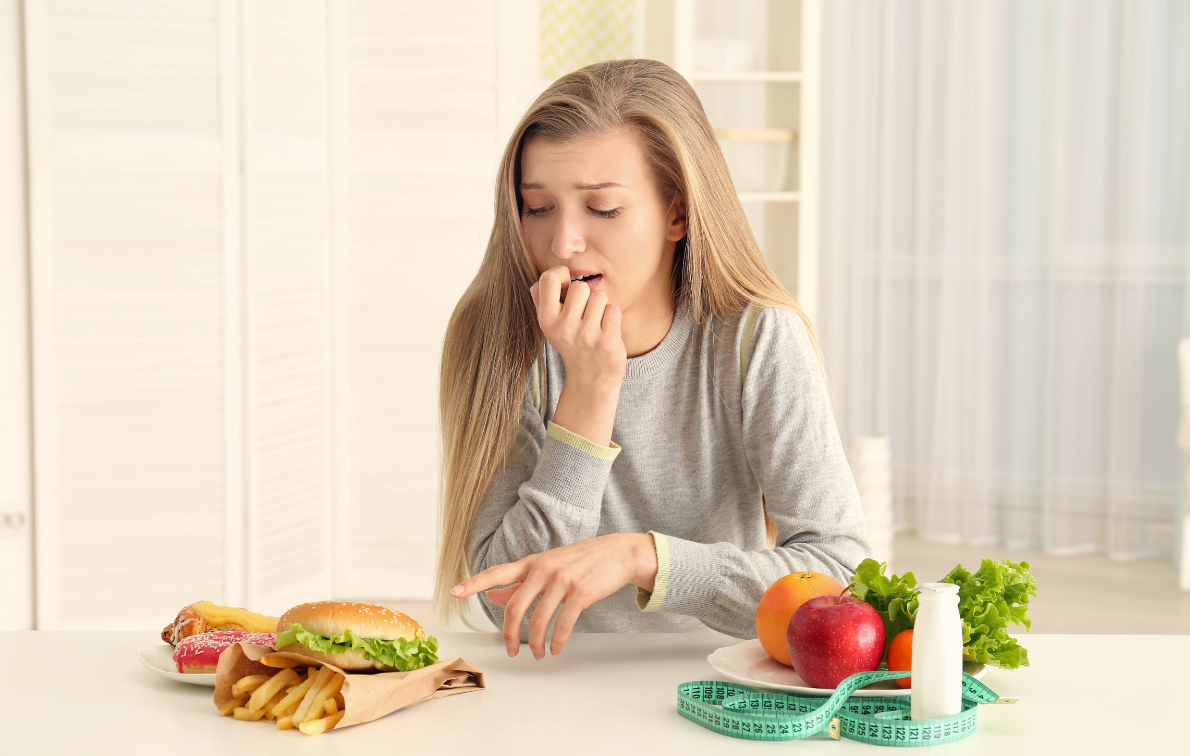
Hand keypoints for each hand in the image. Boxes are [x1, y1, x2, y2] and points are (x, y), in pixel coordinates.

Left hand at [450, 533, 658, 658]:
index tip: (455, 592)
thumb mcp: (548, 566)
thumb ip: (520, 582)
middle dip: (510, 634)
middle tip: (511, 650)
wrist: (618, 553)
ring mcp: (562, 580)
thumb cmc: (581, 560)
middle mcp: (543, 569)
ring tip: (539, 654)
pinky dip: (557, 641)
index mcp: (532, 562)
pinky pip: (562, 624)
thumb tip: (492, 596)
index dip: (474, 583)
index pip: (497, 573)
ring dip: (536, 643)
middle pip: (515, 607)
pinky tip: (556, 648)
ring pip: (538, 620)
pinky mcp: (580, 593)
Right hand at [530, 266, 625, 445]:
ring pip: (600, 296)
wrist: (591, 380)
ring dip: (601, 306)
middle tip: (585, 314)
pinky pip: (614, 309)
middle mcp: (564, 328)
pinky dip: (613, 317)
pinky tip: (606, 331)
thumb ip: (544, 299)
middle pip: (580, 287)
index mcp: (546, 321)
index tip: (567, 283)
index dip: (560, 274)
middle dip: (586, 295)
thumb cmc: (572, 344)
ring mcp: (586, 335)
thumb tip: (552, 274)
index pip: (548, 279)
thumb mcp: (550, 326)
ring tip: (596, 324)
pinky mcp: (607, 341)